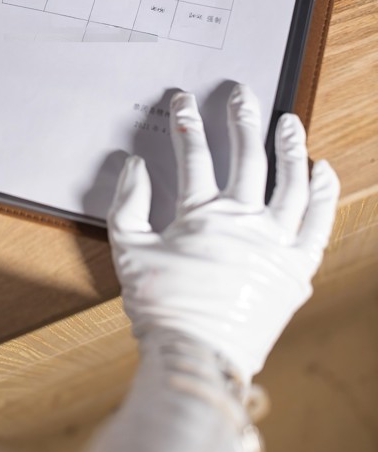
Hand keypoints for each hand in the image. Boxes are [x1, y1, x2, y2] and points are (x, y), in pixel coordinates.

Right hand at [108, 84, 339, 383]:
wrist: (199, 356)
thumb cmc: (163, 309)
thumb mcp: (129, 251)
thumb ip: (128, 204)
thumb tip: (134, 166)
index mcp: (202, 215)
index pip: (194, 154)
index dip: (188, 121)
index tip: (185, 100)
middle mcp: (243, 220)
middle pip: (247, 156)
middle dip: (242, 119)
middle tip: (242, 95)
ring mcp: (274, 242)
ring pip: (289, 181)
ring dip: (289, 146)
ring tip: (289, 122)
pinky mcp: (296, 267)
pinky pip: (317, 223)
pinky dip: (322, 194)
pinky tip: (322, 171)